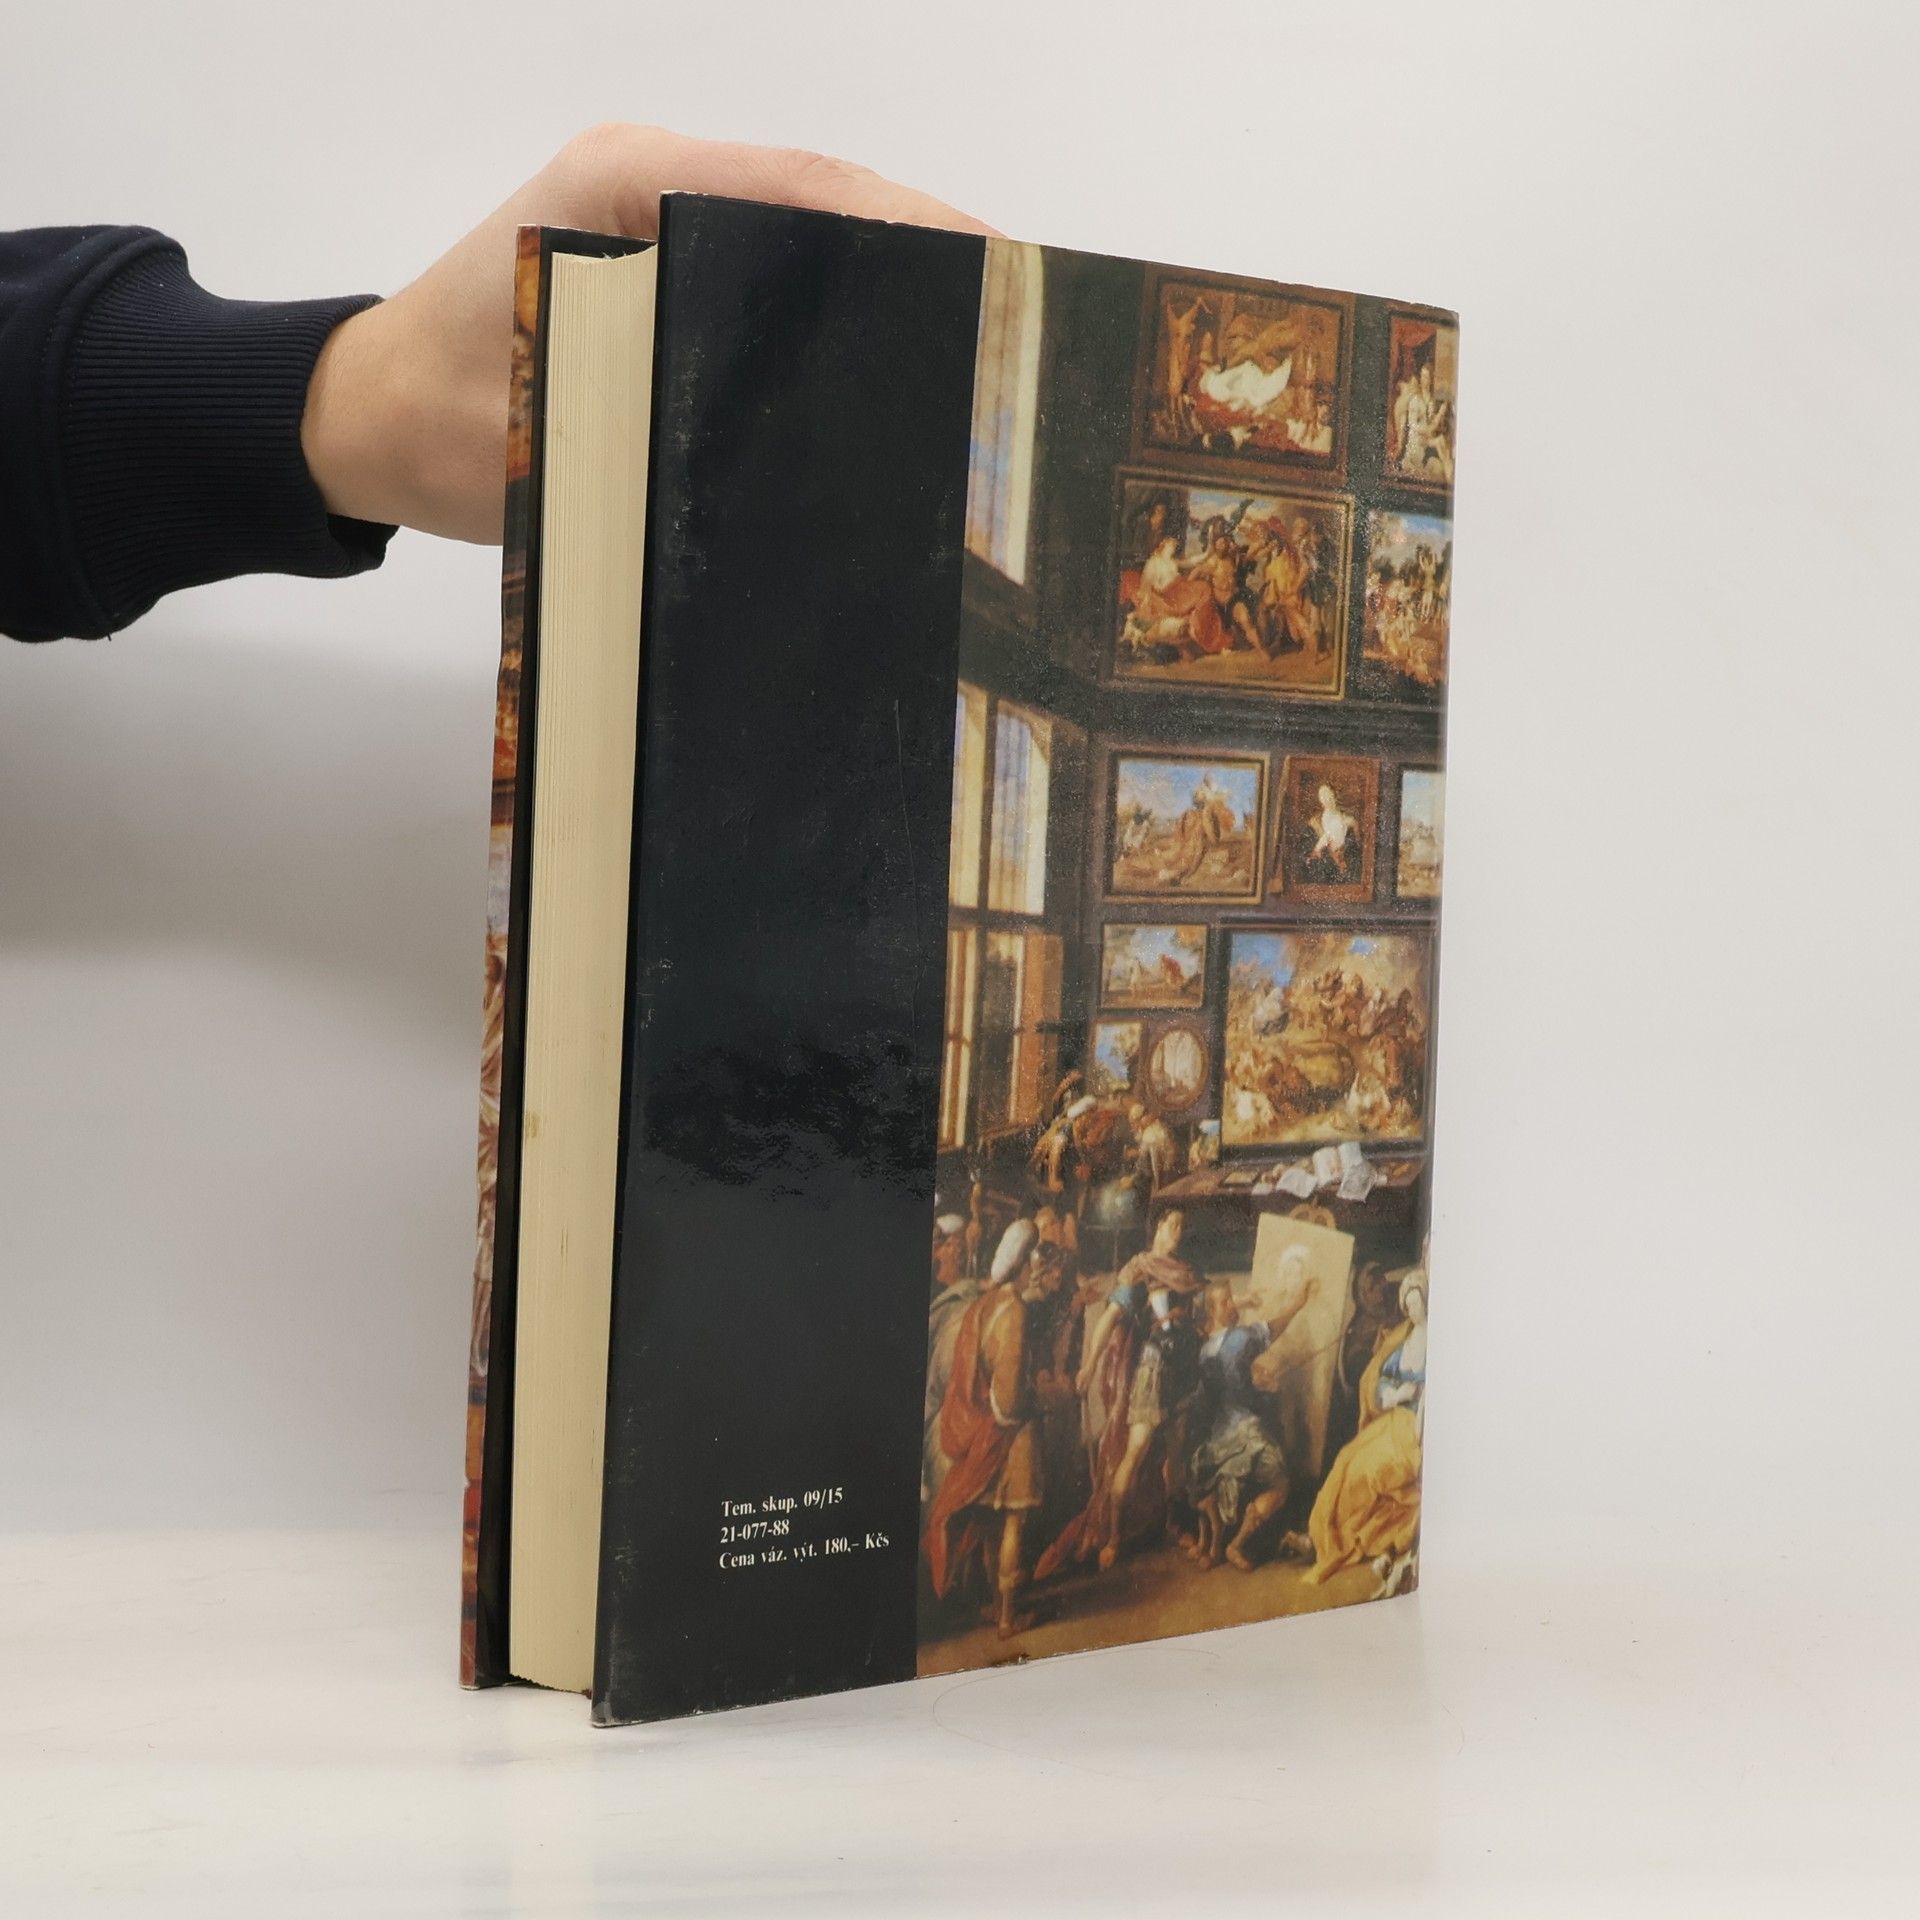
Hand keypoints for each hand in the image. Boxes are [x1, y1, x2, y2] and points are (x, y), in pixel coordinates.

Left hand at [301, 126, 996, 542]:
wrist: (359, 420)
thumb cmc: (438, 426)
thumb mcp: (561, 425)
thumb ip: (672, 402)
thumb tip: (806, 426)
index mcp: (623, 189)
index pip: (797, 187)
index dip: (906, 225)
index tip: (991, 270)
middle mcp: (644, 181)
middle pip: (815, 196)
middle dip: (916, 245)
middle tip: (1008, 315)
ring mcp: (647, 214)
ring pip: (796, 226)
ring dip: (878, 270)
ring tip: (971, 336)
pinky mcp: (647, 257)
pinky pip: (761, 263)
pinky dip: (826, 295)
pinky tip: (879, 353)